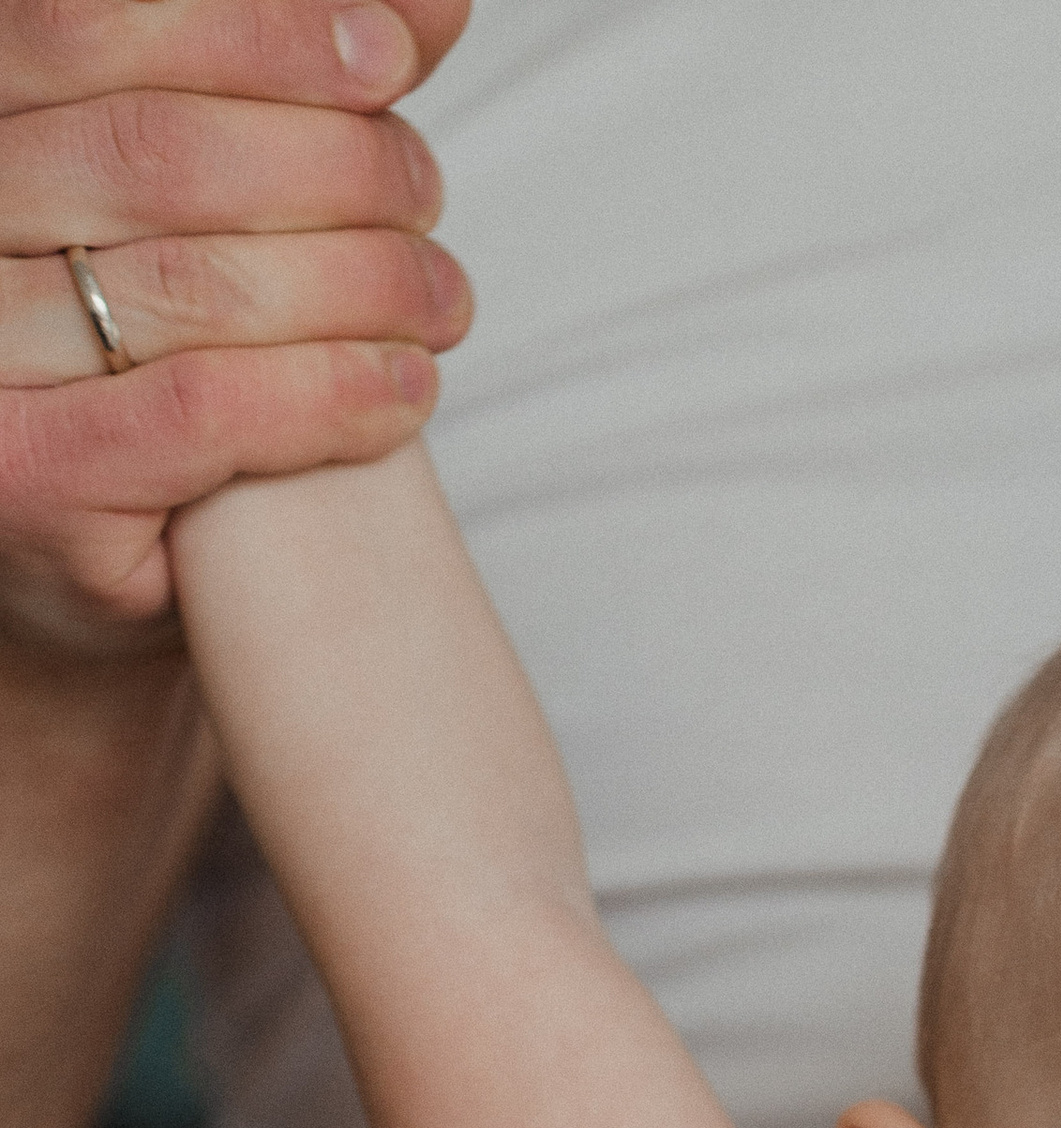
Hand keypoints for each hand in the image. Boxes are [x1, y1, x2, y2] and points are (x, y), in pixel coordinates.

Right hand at [0, 0, 470, 657]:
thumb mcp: (193, 201)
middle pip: (157, 149)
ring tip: (440, 300)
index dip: (258, 29)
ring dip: (358, 282)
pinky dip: (328, 393)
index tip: (387, 56)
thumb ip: (275, 90)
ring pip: (194, 279)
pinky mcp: (26, 480)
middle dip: (332, 163)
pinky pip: (204, 409)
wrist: (78, 560)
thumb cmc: (138, 363)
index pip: (89, 24)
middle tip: (426, 194)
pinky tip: (404, 391)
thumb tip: (426, 2)